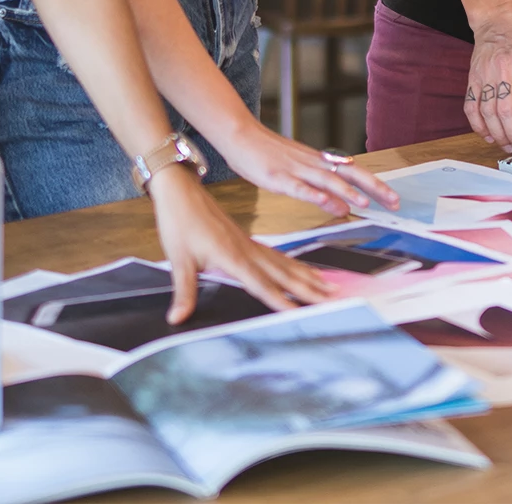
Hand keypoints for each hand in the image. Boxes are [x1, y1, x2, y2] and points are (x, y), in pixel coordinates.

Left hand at [146, 165, 330, 319]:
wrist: (182, 192)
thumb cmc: (180, 222)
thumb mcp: (178, 259)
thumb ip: (184, 291)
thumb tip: (177, 318)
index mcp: (232, 257)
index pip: (262, 285)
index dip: (282, 301)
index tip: (301, 313)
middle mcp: (248, 251)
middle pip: (285, 275)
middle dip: (310, 289)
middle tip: (334, 299)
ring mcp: (251, 245)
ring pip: (286, 265)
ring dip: (309, 277)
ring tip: (331, 288)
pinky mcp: (249, 241)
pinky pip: (279, 256)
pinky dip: (296, 266)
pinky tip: (305, 271)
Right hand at [212, 117, 400, 217]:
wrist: (240, 135)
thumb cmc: (267, 154)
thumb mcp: (299, 174)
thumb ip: (322, 191)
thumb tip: (346, 208)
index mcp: (319, 163)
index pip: (354, 173)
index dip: (376, 185)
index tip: (394, 198)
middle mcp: (313, 164)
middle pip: (350, 175)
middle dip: (374, 188)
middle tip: (395, 202)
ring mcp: (296, 170)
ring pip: (327, 181)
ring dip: (348, 192)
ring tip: (366, 203)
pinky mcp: (278, 177)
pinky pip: (299, 187)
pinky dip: (314, 195)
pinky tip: (326, 203)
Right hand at [463, 8, 511, 153]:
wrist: (499, 19)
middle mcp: (504, 68)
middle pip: (506, 112)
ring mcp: (485, 74)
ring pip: (488, 113)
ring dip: (499, 136)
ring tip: (511, 146)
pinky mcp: (472, 79)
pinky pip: (471, 108)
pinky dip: (478, 126)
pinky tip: (490, 136)